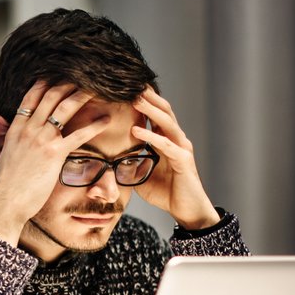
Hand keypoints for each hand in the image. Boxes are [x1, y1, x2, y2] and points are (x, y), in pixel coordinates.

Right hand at [0, 82, 110, 245]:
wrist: (7, 201)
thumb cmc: (8, 184)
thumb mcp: (4, 155)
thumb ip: (8, 138)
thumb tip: (2, 129)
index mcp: (16, 128)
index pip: (30, 97)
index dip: (45, 83)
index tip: (56, 74)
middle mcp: (29, 129)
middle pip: (50, 96)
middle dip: (67, 83)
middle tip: (83, 75)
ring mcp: (42, 140)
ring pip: (64, 109)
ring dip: (82, 95)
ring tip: (98, 88)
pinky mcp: (54, 154)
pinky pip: (79, 135)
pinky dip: (94, 126)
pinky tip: (106, 120)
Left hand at [131, 88, 219, 229]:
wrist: (187, 211)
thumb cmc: (166, 193)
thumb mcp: (141, 176)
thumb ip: (129, 164)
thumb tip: (107, 160)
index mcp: (166, 141)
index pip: (156, 115)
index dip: (144, 102)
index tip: (127, 89)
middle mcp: (176, 140)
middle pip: (163, 111)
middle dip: (148, 97)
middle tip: (131, 83)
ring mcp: (181, 148)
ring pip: (167, 122)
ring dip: (150, 109)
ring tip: (135, 98)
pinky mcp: (183, 161)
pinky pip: (166, 145)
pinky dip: (151, 136)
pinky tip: (136, 130)